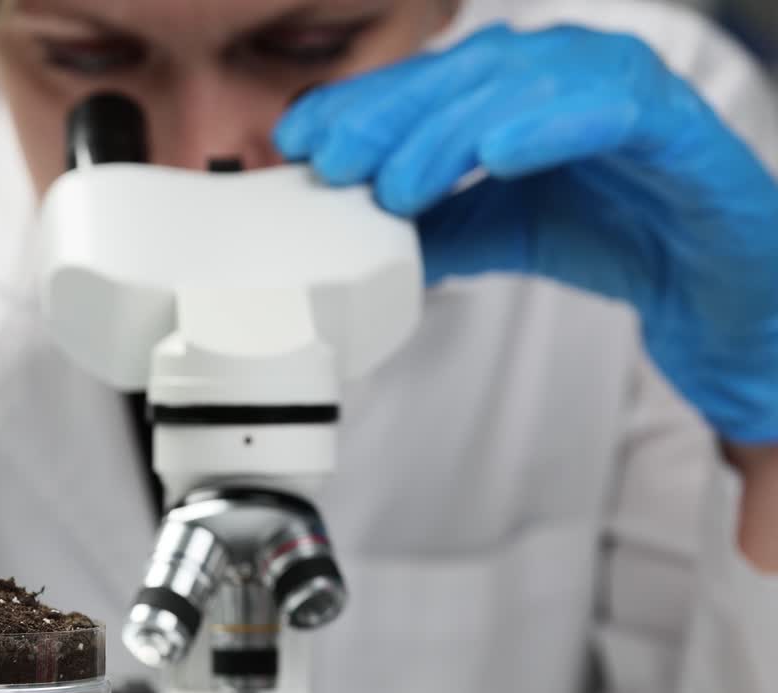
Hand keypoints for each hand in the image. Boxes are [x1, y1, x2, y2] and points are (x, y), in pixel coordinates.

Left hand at [274, 24, 777, 444]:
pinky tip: (497, 155)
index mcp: (530, 88)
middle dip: (388, 113)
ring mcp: (629, 92)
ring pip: (527, 82)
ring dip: (450, 129)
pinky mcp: (680, 128)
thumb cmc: (623, 238)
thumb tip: (357, 233)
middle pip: (467, 70)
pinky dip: (550, 124)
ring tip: (401, 183)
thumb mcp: (502, 230)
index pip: (433, 82)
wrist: (721, 294)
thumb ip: (436, 224)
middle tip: (330, 161)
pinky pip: (614, 108)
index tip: (297, 140)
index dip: (362, 105)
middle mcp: (576, 73)